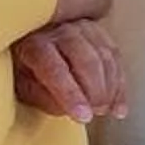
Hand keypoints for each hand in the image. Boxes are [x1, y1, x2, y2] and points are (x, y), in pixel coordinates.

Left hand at [11, 18, 128, 122]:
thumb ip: (43, 98)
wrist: (31, 40)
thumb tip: (67, 109)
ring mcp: (81, 28)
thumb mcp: (24, 87)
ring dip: (109, 88)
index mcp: (34, 44)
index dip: (71, 95)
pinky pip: (115, 57)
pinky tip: (118, 107)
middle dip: (95, 91)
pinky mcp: (98, 32)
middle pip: (86, 59)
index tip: (84, 117)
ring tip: (103, 110)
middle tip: (96, 112)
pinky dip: (120, 84)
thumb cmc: (26, 69)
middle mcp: (60, 31)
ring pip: (105, 57)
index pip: (55, 69)